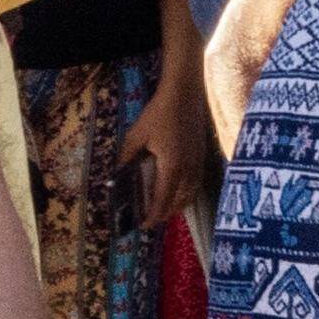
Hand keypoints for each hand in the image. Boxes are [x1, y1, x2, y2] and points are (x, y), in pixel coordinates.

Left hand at [130, 61, 217, 228]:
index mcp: (172, 166)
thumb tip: (117, 175)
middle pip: (180, 199)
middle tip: (152, 220)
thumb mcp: (135, 136)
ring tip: (167, 210)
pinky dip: (188, 192)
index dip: (153, 214)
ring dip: (179, 204)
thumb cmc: (159, 114)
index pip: (163, 198)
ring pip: (191, 192)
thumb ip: (127, 158)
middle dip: (166, 212)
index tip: (144, 225)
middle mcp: (188, 168)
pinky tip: (181, 191)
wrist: (185, 94)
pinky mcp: (202, 154)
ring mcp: (197, 161)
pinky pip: (197, 182)